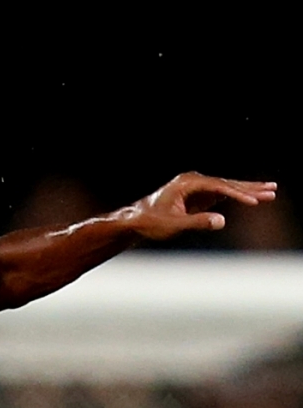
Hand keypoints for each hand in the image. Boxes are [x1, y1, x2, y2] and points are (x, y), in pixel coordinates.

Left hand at [126, 172, 276, 239]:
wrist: (136, 222)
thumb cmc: (151, 223)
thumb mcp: (174, 225)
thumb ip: (197, 222)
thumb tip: (221, 221)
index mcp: (186, 184)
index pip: (218, 186)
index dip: (237, 194)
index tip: (254, 201)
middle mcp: (192, 182)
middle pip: (226, 183)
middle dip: (250, 188)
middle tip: (272, 191)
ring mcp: (195, 188)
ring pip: (226, 187)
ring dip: (246, 190)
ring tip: (269, 192)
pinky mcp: (196, 196)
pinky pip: (221, 194)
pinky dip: (236, 196)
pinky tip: (251, 197)